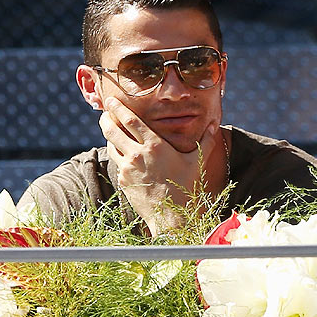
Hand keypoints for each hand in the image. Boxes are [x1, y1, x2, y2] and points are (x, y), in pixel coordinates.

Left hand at [99, 97, 217, 235]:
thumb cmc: (186, 188)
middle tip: (104, 111)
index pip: (130, 120)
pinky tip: (119, 149)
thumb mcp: (196, 162)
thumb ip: (205, 141)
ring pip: (111, 144)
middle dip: (106, 117)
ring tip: (108, 127)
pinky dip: (116, 152)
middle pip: (113, 129)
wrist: (172, 216)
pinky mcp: (123, 180)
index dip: (118, 108)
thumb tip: (213, 125)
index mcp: (154, 145)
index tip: (111, 100)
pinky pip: (116, 161)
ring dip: (108, 134)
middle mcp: (138, 154)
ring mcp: (128, 168)